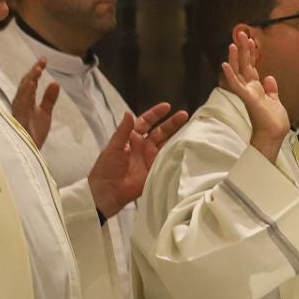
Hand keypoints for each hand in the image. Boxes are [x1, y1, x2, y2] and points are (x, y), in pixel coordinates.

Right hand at [11, 59, 59, 147]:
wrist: (31, 150)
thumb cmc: (34, 131)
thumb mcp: (45, 112)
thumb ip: (49, 98)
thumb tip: (54, 82)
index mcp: (26, 101)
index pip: (31, 82)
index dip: (37, 71)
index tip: (45, 59)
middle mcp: (20, 103)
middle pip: (25, 84)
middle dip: (33, 73)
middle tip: (42, 61)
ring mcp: (19, 111)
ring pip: (22, 92)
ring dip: (29, 81)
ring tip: (38, 70)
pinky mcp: (19, 119)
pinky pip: (21, 104)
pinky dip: (25, 94)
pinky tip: (30, 85)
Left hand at [85, 102, 188, 218]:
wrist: (108, 191)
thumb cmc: (107, 168)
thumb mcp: (113, 147)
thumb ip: (123, 131)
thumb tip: (129, 113)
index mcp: (132, 138)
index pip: (146, 122)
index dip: (155, 114)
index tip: (167, 107)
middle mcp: (144, 146)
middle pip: (160, 131)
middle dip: (172, 123)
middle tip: (184, 115)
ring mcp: (152, 158)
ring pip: (167, 143)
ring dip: (177, 135)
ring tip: (191, 127)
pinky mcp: (157, 170)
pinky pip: (169, 159)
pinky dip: (177, 153)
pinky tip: (186, 146)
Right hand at [219, 30, 287, 161]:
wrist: (273, 135)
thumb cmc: (273, 121)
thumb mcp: (275, 101)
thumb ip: (271, 89)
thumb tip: (269, 77)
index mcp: (256, 88)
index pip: (252, 67)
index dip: (252, 53)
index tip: (252, 39)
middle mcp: (249, 89)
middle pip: (245, 65)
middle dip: (244, 49)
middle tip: (241, 32)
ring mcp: (247, 93)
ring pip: (239, 72)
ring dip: (235, 58)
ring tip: (233, 44)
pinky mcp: (247, 98)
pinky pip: (236, 85)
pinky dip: (230, 75)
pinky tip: (225, 64)